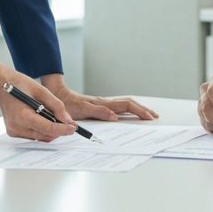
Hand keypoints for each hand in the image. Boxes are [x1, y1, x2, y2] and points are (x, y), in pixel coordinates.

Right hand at [0, 55, 75, 141]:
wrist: (0, 84)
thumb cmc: (19, 84)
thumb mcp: (41, 90)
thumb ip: (56, 106)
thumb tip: (67, 120)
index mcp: (23, 116)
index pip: (48, 128)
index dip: (63, 129)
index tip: (74, 128)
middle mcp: (17, 127)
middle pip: (45, 135)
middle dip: (59, 130)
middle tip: (68, 122)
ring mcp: (14, 131)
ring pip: (40, 138)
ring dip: (50, 130)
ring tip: (54, 117)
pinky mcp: (14, 132)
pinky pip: (33, 136)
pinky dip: (42, 130)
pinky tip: (43, 119)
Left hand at [41, 74, 158, 120]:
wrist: (57, 94)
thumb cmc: (67, 104)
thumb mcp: (81, 110)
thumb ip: (97, 112)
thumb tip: (114, 116)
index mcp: (103, 104)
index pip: (127, 107)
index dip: (139, 112)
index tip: (149, 118)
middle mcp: (106, 102)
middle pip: (130, 103)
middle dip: (143, 110)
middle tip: (155, 117)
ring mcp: (104, 103)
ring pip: (126, 104)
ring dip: (138, 109)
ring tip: (148, 114)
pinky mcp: (100, 105)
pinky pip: (119, 106)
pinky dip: (129, 109)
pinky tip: (131, 113)